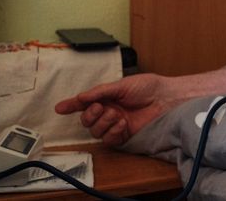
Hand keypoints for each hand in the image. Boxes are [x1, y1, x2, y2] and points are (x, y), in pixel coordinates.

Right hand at [54, 74, 180, 145]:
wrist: (165, 98)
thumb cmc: (147, 87)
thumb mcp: (121, 85)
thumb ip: (99, 92)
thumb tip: (80, 98)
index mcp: (106, 98)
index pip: (84, 103)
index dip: (71, 105)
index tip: (59, 108)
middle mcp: (108, 112)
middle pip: (87, 120)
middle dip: (89, 115)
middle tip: (100, 107)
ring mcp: (116, 124)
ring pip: (96, 131)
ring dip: (102, 123)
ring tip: (116, 114)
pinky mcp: (125, 136)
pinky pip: (109, 140)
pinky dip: (112, 132)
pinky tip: (122, 124)